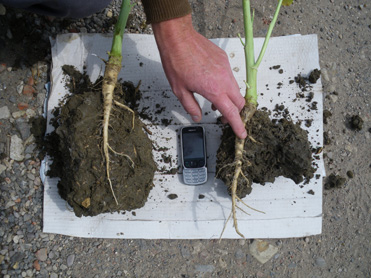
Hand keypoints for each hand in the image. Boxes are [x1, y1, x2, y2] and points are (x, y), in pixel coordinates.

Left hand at [152, 15, 246, 138]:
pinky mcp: (224, 59)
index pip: (231, 113)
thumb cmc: (177, 63)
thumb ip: (191, 106)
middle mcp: (224, 79)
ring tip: (215, 102)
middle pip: (239, 102)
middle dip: (235, 113)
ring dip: (229, 99)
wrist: (178, 38)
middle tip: (223, 118)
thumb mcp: (180, 91)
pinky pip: (230, 76)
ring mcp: (226, 68)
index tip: (241, 134)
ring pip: (236, 89)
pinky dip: (226, 85)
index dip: (238, 125)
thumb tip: (197, 117)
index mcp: (214, 90)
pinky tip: (212, 84)